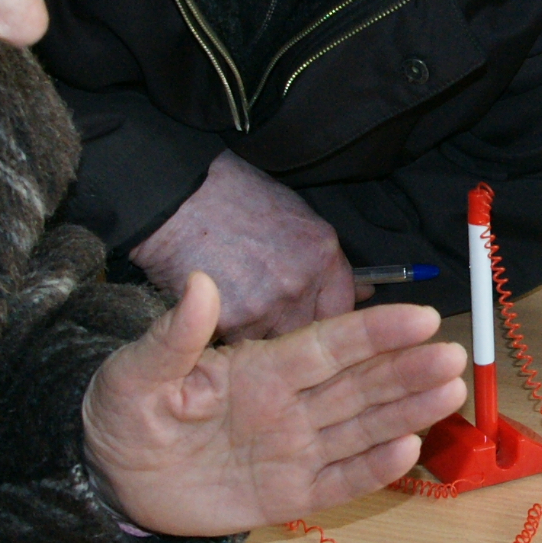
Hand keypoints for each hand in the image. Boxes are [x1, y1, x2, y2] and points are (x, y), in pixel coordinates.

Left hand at [81, 272, 466, 533]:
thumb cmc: (124, 411)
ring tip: (450, 393)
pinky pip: (338, 481)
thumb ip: (175, 335)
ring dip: (405, 412)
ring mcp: (291, 450)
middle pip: (359, 385)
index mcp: (260, 368)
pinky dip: (373, 470)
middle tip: (453, 356)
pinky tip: (409, 451)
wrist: (108, 475)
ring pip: (360, 428)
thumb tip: (201, 285)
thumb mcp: (137, 370)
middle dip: (407, 370)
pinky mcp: (287, 495)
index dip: (374, 332)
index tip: (420, 318)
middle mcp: (288, 405)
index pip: (328, 345)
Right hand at [130, 151, 358, 340]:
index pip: (346, 310)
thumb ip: (327, 260)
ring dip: (261, 337)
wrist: (176, 198)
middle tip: (271, 316)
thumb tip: (365, 291)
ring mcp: (266, 306)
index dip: (332, 322)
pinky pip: (237, 344)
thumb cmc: (231, 197)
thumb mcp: (293, 214)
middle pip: (311, 333)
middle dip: (295, 332)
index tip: (320, 327)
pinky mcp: (230, 322)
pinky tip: (217, 311)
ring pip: (274, 345)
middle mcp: (301, 284)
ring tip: (240, 308)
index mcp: (322, 254)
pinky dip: (228, 335)